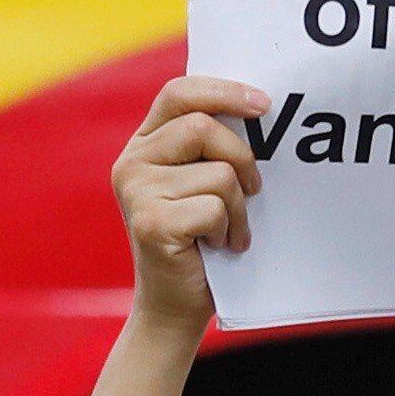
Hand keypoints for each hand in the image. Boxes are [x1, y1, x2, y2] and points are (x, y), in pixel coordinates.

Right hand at [114, 76, 267, 331]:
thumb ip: (213, 144)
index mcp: (144, 143)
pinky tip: (217, 245)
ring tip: (227, 229)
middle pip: (203, 127)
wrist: (175, 303)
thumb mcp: (202, 180)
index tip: (263, 106)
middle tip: (252, 190)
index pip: (180, 93)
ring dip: (238, 207)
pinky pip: (214, 208)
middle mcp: (131, 162)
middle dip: (243, 159)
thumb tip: (261, 107)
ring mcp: (136, 192)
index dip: (224, 92)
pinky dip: (229, 229)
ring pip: (217, 173)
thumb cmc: (199, 238)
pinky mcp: (150, 222)